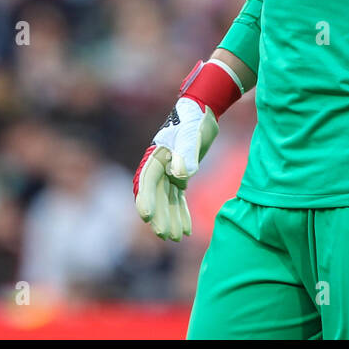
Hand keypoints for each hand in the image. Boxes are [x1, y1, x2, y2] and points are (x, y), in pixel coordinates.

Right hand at [133, 58, 240, 240]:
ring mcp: (168, 171)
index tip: (147, 217)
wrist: (202, 110)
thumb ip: (186, 155)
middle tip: (165, 235)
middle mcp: (158, 166)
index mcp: (155, 157)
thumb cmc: (193, 120)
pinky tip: (187, 229)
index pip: (146, 182)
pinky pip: (177, 197)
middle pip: (156, 196)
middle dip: (160, 216)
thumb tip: (180, 176)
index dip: (146, 200)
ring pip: (166, 200)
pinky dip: (182, 212)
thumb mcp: (191, 136)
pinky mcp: (179, 174)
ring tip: (177, 238)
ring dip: (171, 218)